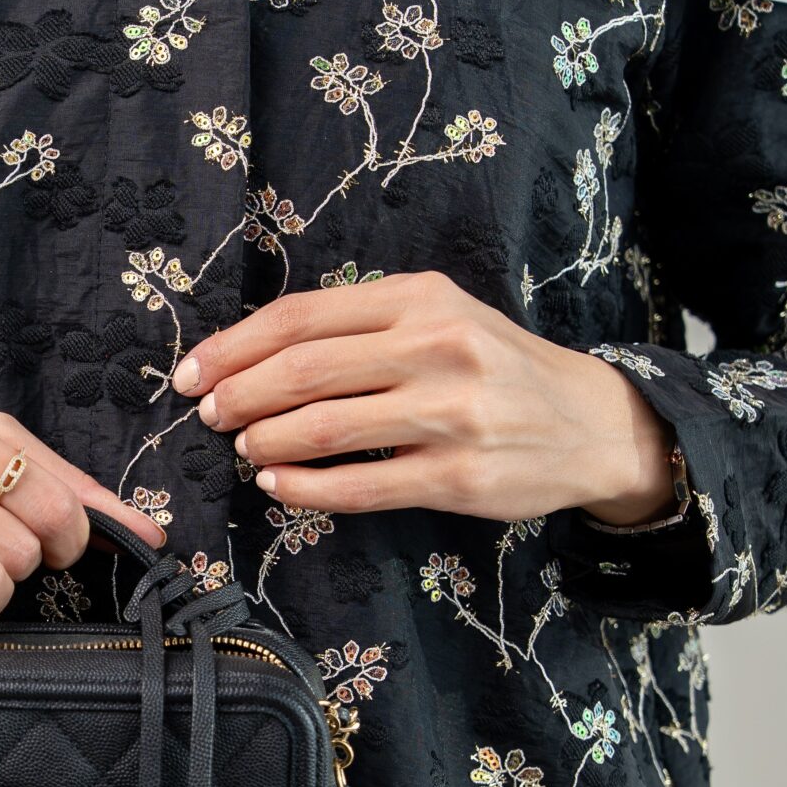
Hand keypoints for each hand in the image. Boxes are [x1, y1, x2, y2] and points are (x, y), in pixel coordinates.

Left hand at [174, 274, 675, 524]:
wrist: (592, 422)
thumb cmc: (498, 368)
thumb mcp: (441, 316)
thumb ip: (364, 325)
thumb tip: (257, 354)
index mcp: (420, 297)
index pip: (302, 317)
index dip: (234, 346)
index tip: (194, 372)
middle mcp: (436, 346)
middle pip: (304, 370)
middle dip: (239, 396)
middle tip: (211, 416)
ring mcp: (451, 414)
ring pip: (326, 428)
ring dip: (267, 442)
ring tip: (245, 450)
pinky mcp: (459, 476)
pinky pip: (361, 486)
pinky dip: (305, 489)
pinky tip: (279, 487)